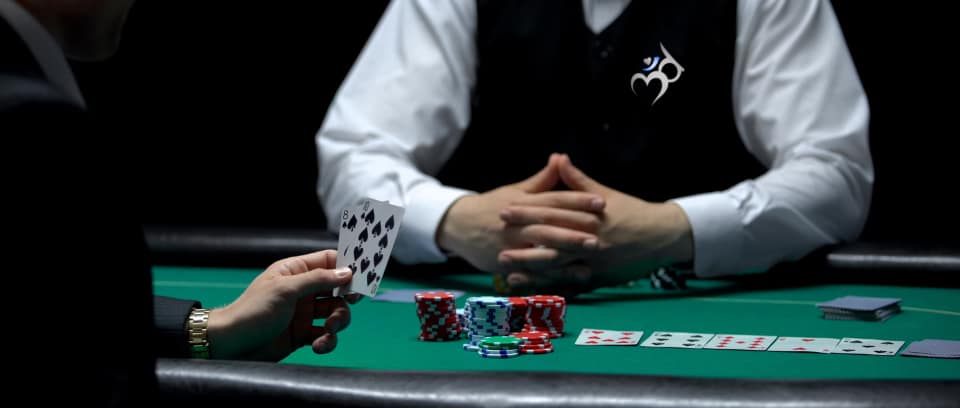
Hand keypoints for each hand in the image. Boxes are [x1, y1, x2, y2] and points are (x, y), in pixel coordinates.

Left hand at [206, 250, 361, 360]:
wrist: (232, 345)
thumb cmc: (253, 310)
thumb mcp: (286, 290)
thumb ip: (318, 279)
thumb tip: (347, 272)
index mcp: (296, 271)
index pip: (329, 261)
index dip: (347, 266)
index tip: (363, 276)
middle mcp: (303, 290)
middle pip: (338, 289)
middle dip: (345, 299)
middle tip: (350, 303)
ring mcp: (304, 313)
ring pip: (335, 313)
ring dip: (338, 322)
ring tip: (329, 330)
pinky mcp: (303, 334)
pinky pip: (326, 335)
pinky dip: (327, 341)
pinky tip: (318, 346)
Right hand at [437, 154, 604, 272]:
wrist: (458, 225)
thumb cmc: (492, 206)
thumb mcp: (515, 190)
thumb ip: (541, 180)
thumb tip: (560, 157)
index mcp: (521, 202)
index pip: (552, 200)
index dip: (577, 201)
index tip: (600, 202)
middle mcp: (516, 224)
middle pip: (548, 227)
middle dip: (573, 232)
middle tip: (599, 234)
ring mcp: (510, 246)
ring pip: (540, 251)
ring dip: (566, 255)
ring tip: (590, 257)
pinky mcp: (506, 264)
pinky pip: (532, 272)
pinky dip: (552, 275)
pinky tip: (571, 276)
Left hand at [499, 154, 692, 288]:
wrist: (662, 236)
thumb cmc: (632, 212)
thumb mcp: (605, 194)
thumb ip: (578, 180)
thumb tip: (559, 157)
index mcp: (589, 217)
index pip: (552, 212)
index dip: (528, 210)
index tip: (505, 207)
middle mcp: (589, 240)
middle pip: (551, 240)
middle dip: (523, 240)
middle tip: (498, 238)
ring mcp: (593, 261)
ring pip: (557, 266)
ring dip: (531, 267)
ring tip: (506, 267)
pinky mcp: (598, 277)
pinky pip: (570, 284)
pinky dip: (550, 286)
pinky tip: (533, 288)